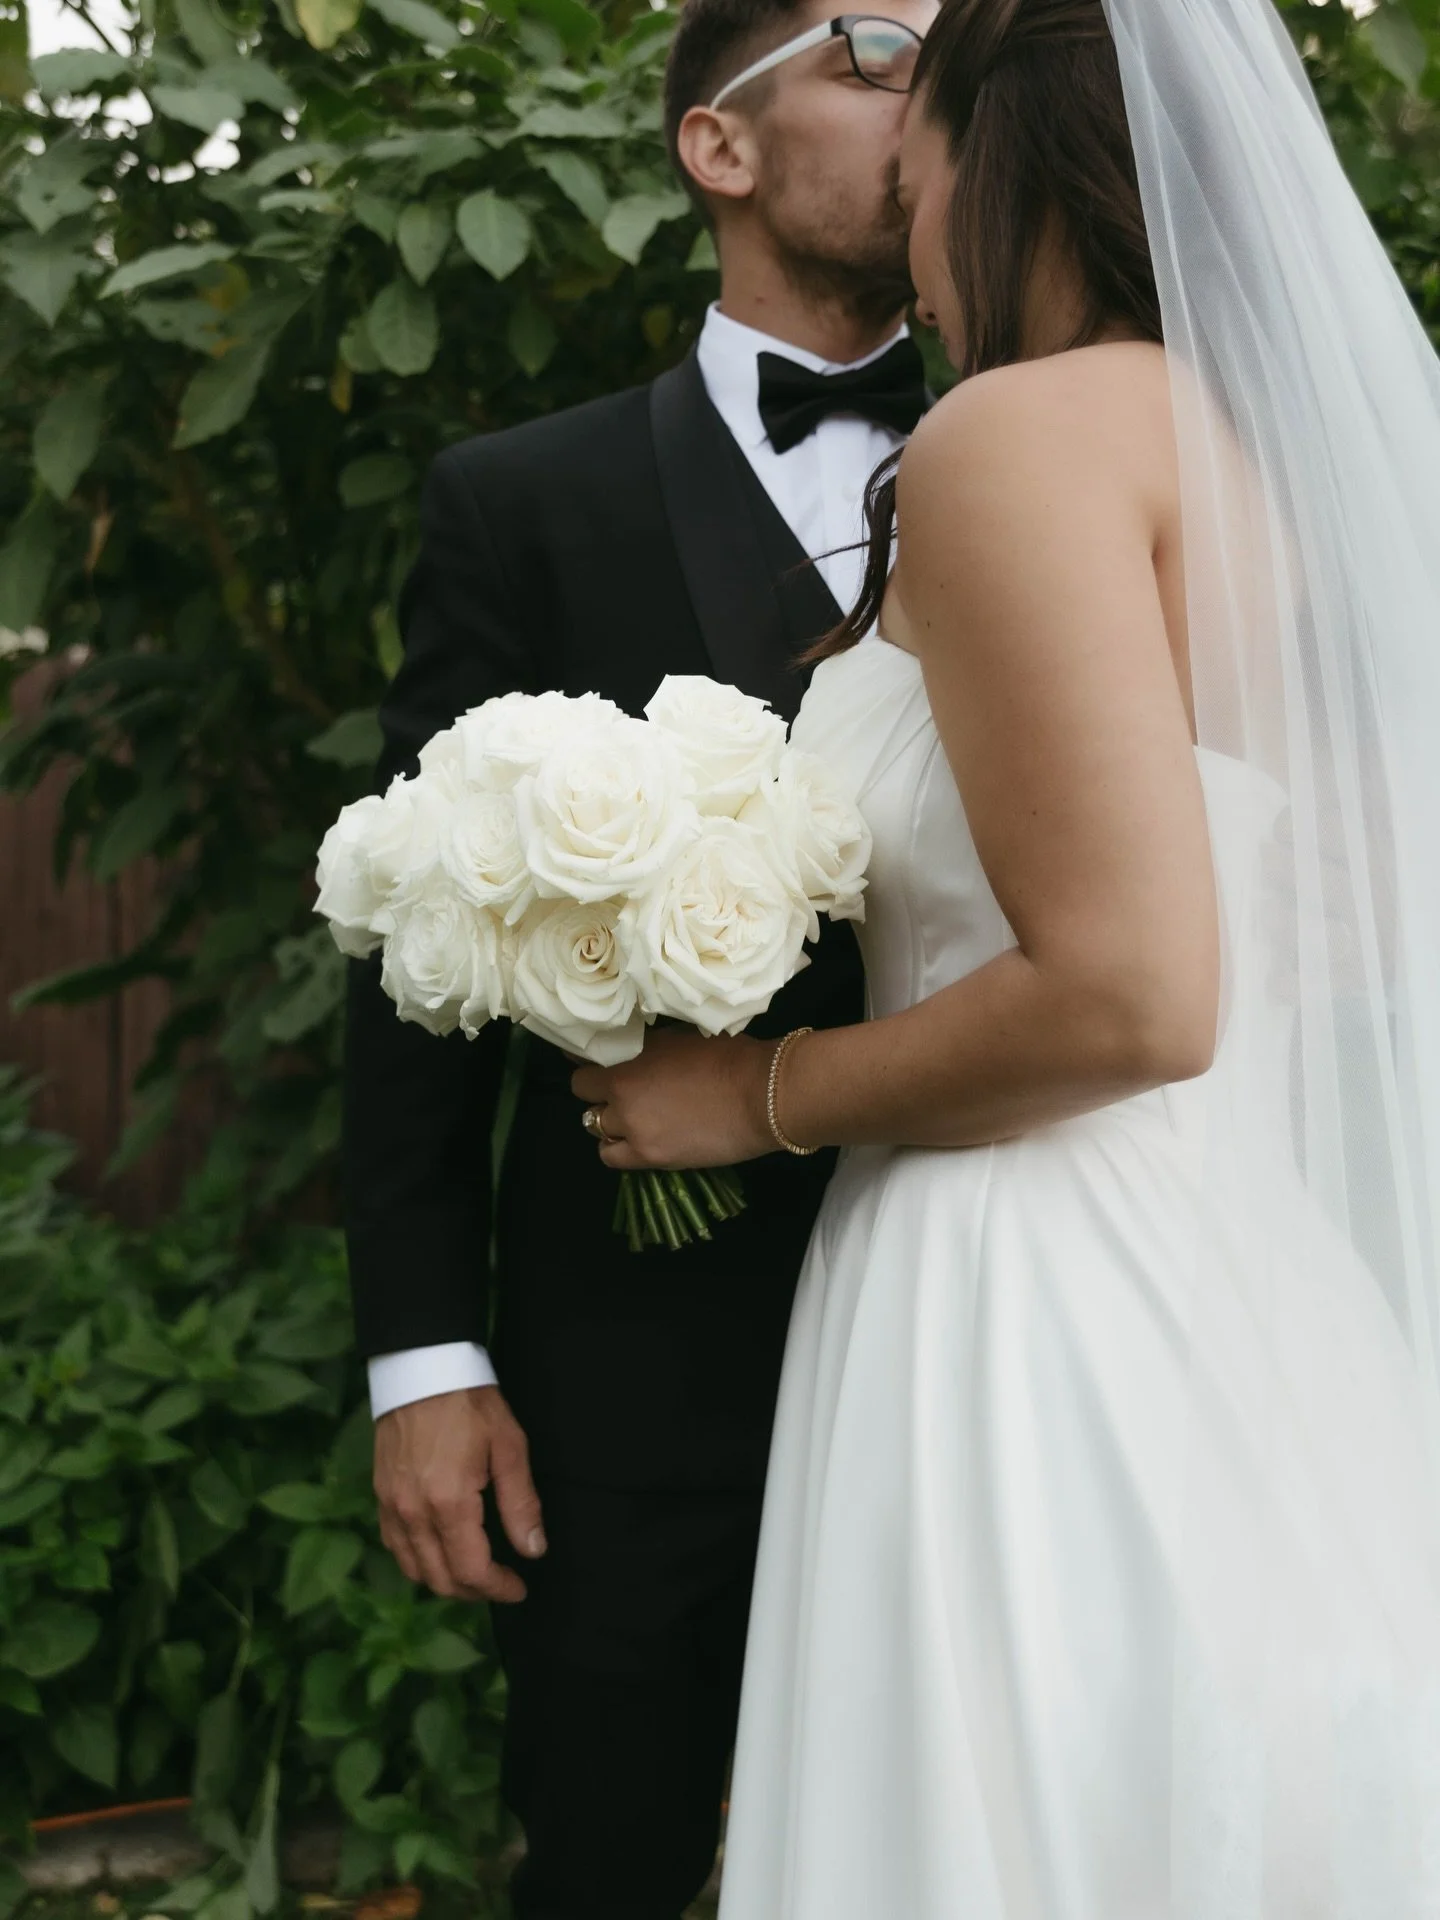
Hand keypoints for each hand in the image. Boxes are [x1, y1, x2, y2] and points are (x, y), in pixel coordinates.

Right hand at [374, 1384, 544, 1603]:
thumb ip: (521, 1503)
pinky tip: (439, 1551)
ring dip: (445, 1581)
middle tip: (501, 1583)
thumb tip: (533, 1550)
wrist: (421, 1368)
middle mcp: (413, 1513)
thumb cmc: (471, 1403)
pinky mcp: (380, 1495)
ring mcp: (391, 1506)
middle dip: (474, 1591)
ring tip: (474, 1573)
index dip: (498, 1588)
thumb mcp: (509, 1446)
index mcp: (449, 1503)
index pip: (472, 1571)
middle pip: (441, 1579)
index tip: (519, 1588)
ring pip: (414, 1569)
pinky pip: (395, 1546)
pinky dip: (418, 1561)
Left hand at [571, 1027, 776, 1170]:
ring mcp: (632, 1126)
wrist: (763, 1093)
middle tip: (624, 1093)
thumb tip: (632, 1049)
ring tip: (636, 1119)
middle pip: (584, 1095)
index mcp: (629, 1057)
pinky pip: (611, 1157)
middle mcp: (621, 1091)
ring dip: (612, 1121)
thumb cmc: (731, 1057)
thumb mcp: (680, 1037)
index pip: (583, 1063)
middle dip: (601, 1093)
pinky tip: (637, 1142)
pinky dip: (618, 1149)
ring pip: (595, 1126)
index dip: (592, 1067)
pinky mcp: (648, 1156)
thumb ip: (648, 1046)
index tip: (603, 1068)